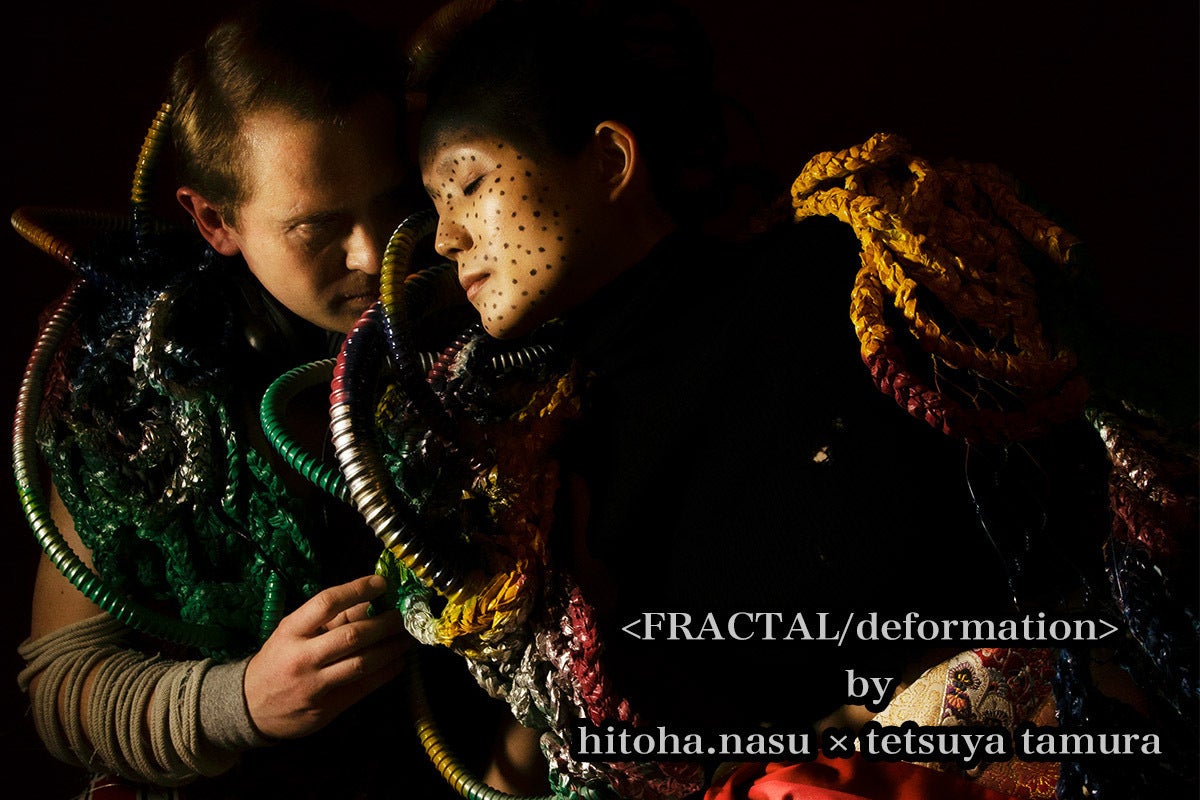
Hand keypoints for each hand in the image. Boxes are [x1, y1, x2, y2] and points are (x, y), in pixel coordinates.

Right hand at [243, 574, 409, 739]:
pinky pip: (363, 687)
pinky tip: (398, 662)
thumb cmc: (278, 660)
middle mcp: (302, 657)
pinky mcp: (326, 708)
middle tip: (403, 615)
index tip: (381, 583)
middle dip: (384, 623)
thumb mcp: (291, 633)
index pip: (327, 602)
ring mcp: (314, 685)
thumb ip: (326, 620)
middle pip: (352, 635)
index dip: (357, 589)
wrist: (249, 707)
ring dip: (391, 648)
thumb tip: (368, 600)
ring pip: (362, 663)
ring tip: (407, 638)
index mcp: (291, 631)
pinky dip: (386, 672)